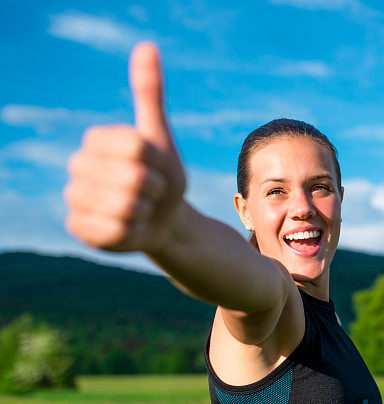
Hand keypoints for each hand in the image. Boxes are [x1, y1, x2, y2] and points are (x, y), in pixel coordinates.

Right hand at [64, 42, 185, 252]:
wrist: (163, 218)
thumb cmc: (163, 175)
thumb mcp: (161, 136)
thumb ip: (150, 94)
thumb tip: (147, 46)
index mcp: (97, 139)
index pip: (138, 148)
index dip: (160, 163)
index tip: (156, 166)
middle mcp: (78, 166)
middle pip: (134, 178)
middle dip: (156, 189)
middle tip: (151, 191)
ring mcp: (75, 198)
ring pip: (126, 206)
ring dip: (146, 211)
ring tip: (141, 208)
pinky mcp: (79, 228)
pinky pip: (116, 231)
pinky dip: (134, 232)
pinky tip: (130, 227)